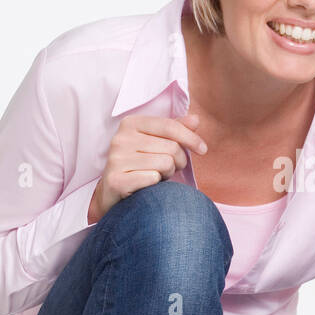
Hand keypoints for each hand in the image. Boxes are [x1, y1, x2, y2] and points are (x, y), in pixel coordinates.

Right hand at [87, 112, 207, 223]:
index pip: (170, 126)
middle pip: (171, 147)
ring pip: (165, 163)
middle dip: (178, 161)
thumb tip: (196, 119)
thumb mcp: (156, 143)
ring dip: (167, 174)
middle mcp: (120, 139)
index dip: (191, 138)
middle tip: (169, 169)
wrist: (112, 194)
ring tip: (156, 176)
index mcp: (130, 123)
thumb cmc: (139, 166)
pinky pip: (153, 179)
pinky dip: (156, 185)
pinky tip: (147, 187)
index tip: (203, 150)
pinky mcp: (116, 180)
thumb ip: (175, 130)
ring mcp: (116, 160)